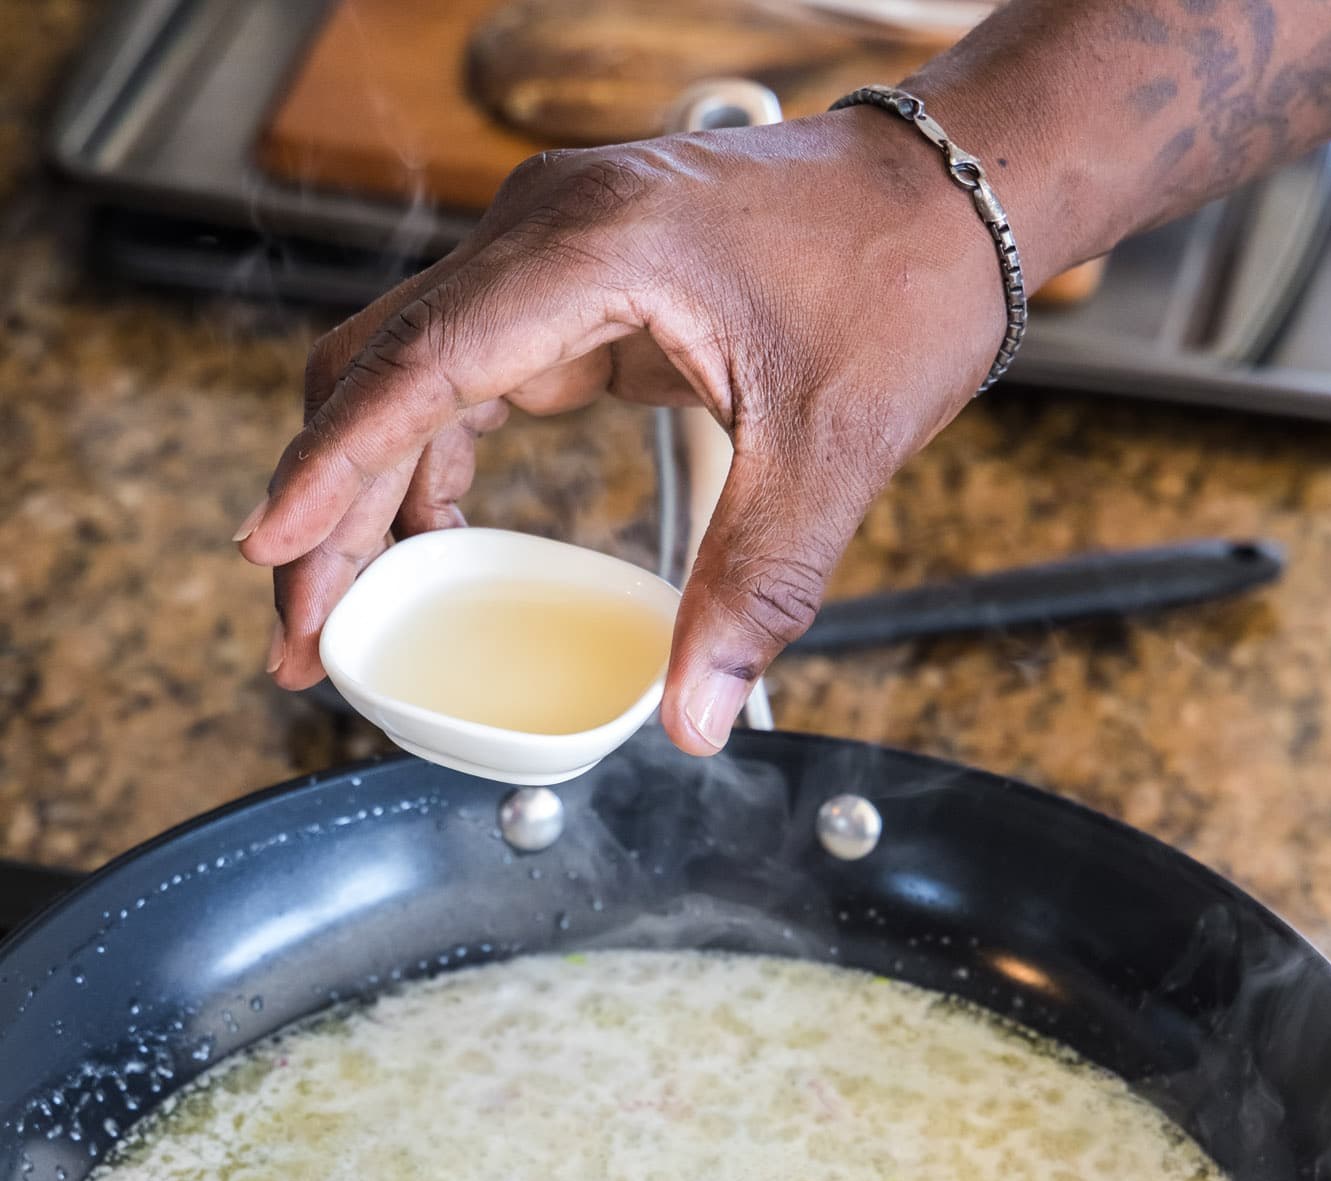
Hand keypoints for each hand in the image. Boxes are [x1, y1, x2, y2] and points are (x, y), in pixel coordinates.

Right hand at [235, 108, 1007, 752]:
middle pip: (378, 372)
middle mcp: (544, 234)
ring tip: (337, 617)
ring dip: (363, 494)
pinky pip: (459, 374)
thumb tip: (692, 720)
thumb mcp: (834, 452)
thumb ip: (755, 588)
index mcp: (594, 251)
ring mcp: (547, 254)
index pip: (420, 365)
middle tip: (301, 643)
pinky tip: (421, 544)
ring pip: (402, 373)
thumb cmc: (899, 288)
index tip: (272, 555)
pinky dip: (425, 462)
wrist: (950, 202)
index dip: (336, 470)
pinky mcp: (568, 285)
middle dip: (327, 512)